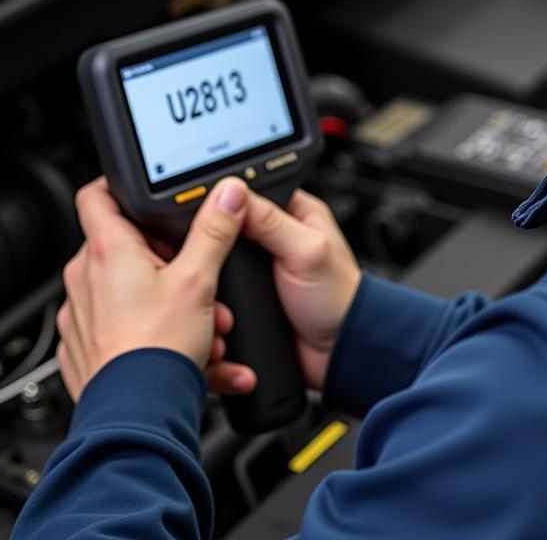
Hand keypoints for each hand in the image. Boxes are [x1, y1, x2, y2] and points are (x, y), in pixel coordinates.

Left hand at [55, 177, 247, 400]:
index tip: (143, 194)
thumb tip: (225, 194)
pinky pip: (124, 331)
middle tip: (201, 279)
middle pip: (127, 248)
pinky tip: (192, 355)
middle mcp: (84, 280)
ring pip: (130, 294)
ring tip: (206, 326)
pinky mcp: (85, 351)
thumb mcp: (199, 280)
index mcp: (106, 251)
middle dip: (171, 263)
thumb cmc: (157, 351)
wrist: (137, 419)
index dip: (119, 187)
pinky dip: (156, 336)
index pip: (96, 194)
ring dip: (170, 303)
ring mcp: (80, 317)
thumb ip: (214, 231)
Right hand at [205, 180, 360, 394]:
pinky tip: (218, 295)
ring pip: (224, 256)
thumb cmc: (339, 298)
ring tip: (210, 274)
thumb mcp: (306, 251)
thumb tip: (233, 194)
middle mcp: (278, 235)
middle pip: (232, 225)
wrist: (337, 353)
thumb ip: (271, 221)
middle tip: (207, 248)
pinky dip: (220, 289)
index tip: (207, 211)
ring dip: (216, 268)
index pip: (251, 193)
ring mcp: (264, 265)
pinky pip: (227, 284)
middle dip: (218, 238)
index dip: (227, 199)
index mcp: (295, 212)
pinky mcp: (254, 292)